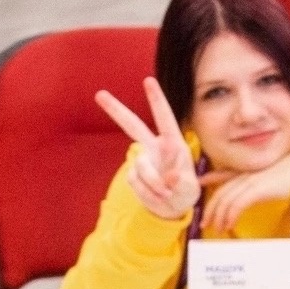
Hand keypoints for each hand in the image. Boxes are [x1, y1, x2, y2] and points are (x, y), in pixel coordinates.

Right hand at [94, 77, 200, 219]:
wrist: (172, 208)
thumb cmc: (185, 191)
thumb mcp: (190, 187)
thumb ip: (180, 179)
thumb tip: (168, 177)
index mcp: (173, 142)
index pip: (164, 117)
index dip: (156, 99)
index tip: (147, 80)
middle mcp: (154, 146)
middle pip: (132, 125)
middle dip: (116, 109)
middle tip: (99, 94)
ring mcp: (142, 161)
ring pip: (141, 168)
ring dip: (155, 185)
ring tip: (167, 195)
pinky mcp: (132, 176)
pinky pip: (137, 184)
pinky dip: (149, 194)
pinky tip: (159, 197)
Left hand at [198, 148, 289, 233]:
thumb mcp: (279, 179)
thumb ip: (268, 185)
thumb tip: (271, 192)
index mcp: (253, 170)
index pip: (227, 173)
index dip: (213, 177)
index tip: (202, 181)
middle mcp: (249, 174)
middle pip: (222, 191)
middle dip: (211, 207)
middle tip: (205, 222)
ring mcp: (252, 180)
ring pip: (226, 199)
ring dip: (219, 216)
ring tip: (217, 229)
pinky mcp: (257, 189)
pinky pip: (237, 204)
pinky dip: (230, 216)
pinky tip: (228, 226)